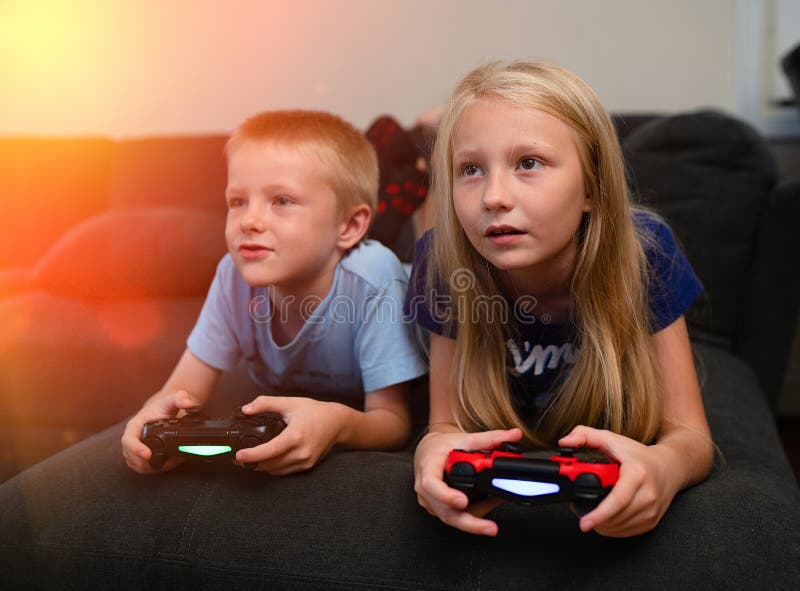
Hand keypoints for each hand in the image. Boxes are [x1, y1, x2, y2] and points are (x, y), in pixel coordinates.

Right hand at [121, 389, 199, 473]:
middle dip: (146, 463)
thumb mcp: (173, 400)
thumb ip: (181, 398)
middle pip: (131, 456)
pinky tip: (170, 463)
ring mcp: (135, 448)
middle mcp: (132, 438)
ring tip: (173, 462)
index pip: (128, 440)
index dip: (135, 449)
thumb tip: (188, 403)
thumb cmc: (165, 406)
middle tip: (168, 463)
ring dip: (153, 468)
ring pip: (137, 465)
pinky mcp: (141, 456)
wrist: (163, 410)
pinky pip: (143, 467)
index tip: (147, 454)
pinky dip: (156, 469)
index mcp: (135, 425)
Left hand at [235, 395, 343, 474]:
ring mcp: (305, 462)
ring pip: (275, 471)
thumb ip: (266, 404)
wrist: (337, 423)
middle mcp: (301, 452)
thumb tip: (245, 409)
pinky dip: (272, 468)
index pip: (270, 451)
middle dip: (251, 462)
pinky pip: (284, 472)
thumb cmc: (314, 412)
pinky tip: (265, 460)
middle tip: (237, 457)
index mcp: (296, 435)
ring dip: (260, 467)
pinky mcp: (307, 466)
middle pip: (269, 464)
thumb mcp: (290, 403)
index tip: (239, 455)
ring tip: (247, 459)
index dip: (252, 455)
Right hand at [414, 427, 522, 536]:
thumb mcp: (465, 439)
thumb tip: (515, 435)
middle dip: (470, 523)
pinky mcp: (438, 509)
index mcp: (428, 469)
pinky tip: (488, 504)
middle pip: (445, 512)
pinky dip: (474, 514)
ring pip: (453, 518)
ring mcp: (431, 502)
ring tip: (496, 504)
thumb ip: (491, 438)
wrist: (428, 452)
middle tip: (490, 528)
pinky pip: (455, 517)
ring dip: (477, 518)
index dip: (446, 495)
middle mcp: (426, 490)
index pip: (432, 485)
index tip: (462, 501)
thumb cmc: (441, 447)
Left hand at [558, 426, 683, 536]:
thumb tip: (565, 442)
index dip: (599, 514)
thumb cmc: (638, 455)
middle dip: (595, 519)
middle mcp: (648, 494)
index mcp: (637, 473)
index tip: (584, 522)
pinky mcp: (652, 521)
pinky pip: (627, 532)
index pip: (618, 499)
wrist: (669, 467)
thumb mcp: (610, 438)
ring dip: (602, 525)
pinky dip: (612, 529)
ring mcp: (652, 510)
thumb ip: (584, 435)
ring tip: (592, 514)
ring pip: (620, 527)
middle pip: (616, 517)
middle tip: (581, 514)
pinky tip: (606, 519)